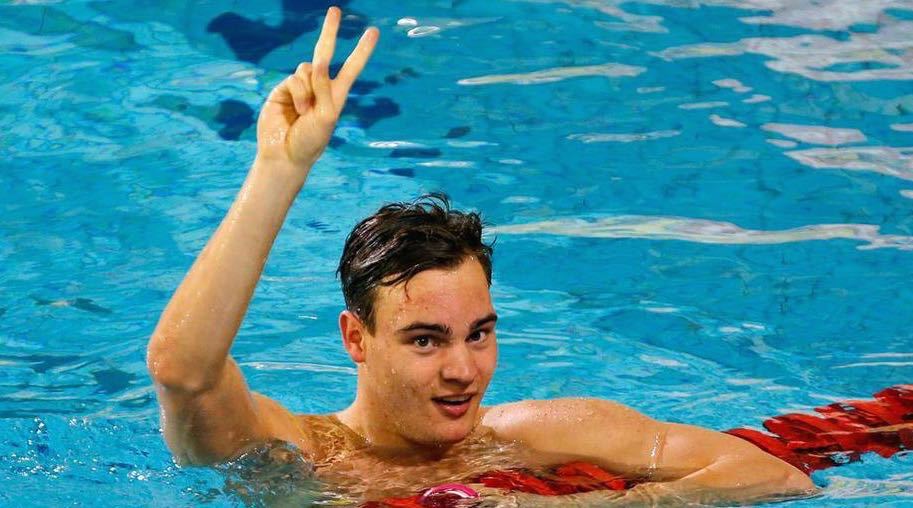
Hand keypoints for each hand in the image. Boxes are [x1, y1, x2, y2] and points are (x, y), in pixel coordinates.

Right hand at [256, 7, 377, 170]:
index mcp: (336, 96)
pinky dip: (298, 93)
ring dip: (308, 90)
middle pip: (325, 53)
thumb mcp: (326, 116)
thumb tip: (316, 64)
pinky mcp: (283, 89)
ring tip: (305, 112)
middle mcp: (319, 88)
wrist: (284, 155)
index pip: (351, 68)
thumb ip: (324, 88)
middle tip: (335, 10)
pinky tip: (296, 110)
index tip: (373, 32)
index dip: (362, 50)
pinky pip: (294, 78)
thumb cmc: (310, 142)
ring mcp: (300, 87)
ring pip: (307, 68)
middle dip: (330, 32)